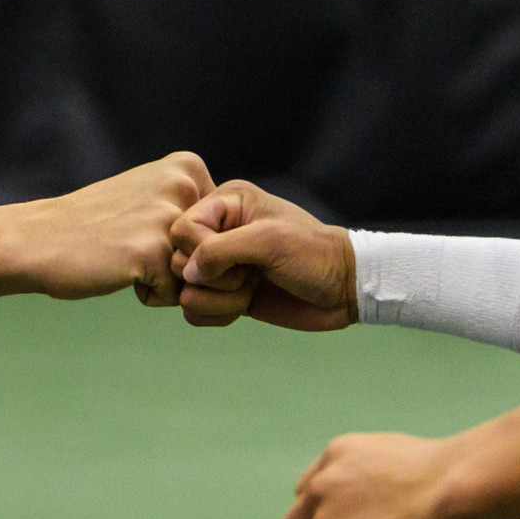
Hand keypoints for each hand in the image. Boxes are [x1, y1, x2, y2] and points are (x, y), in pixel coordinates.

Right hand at [13, 152, 210, 304]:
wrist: (36, 240)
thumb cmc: (93, 227)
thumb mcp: (150, 195)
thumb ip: (192, 208)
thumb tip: (242, 251)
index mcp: (188, 166)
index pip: (226, 228)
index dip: (189, 244)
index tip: (147, 230)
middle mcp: (184, 185)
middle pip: (220, 253)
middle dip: (184, 265)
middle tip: (135, 248)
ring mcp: (169, 217)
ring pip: (201, 276)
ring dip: (169, 281)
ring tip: (129, 260)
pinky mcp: (152, 252)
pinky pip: (178, 295)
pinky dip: (152, 295)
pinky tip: (120, 272)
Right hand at [171, 180, 355, 330]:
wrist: (343, 289)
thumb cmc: (313, 255)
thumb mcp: (269, 242)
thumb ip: (220, 250)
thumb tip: (185, 273)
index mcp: (225, 203)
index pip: (180, 229)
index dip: (199, 251)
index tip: (236, 261)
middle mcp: (217, 231)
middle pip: (176, 260)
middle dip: (211, 279)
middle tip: (245, 276)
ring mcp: (220, 265)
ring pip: (183, 290)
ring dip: (217, 300)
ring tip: (248, 291)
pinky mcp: (224, 294)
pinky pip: (194, 310)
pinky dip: (217, 314)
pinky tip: (244, 306)